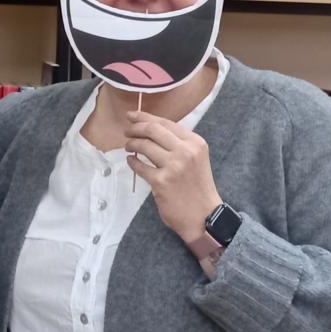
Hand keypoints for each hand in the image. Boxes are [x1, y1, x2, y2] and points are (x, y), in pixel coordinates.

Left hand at [125, 110, 221, 243]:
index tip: (132, 116)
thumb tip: (150, 128)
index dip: (145, 117)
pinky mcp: (161, 181)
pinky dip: (132, 162)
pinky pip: (140, 166)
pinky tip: (131, 161)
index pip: (166, 123)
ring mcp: (173, 166)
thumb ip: (178, 143)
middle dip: (135, 128)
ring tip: (128, 146)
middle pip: (152, 130)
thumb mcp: (195, 158)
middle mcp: (186, 151)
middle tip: (127, 131)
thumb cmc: (197, 187)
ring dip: (132, 144)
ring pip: (144, 145)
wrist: (203, 215)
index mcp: (195, 142)